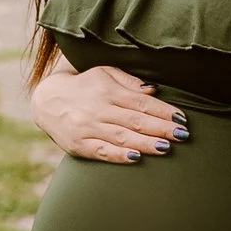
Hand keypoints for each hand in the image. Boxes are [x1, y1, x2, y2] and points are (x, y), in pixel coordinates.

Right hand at [32, 60, 183, 163]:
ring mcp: (87, 128)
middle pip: (135, 121)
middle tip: (183, 135)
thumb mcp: (104, 73)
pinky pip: (102, 151)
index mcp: (107, 90)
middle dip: (161, 128)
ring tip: (166, 147)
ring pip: (121, 137)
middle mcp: (98, 109)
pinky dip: (119, 155)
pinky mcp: (78, 145)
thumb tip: (153, 89)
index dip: (163, 111)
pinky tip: (136, 157)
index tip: (182, 118)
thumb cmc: (85, 86)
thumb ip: (129, 81)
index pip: (141, 102)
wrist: (46, 101)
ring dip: (146, 143)